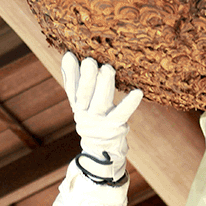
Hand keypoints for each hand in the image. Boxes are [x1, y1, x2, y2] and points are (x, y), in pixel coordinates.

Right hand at [61, 52, 142, 184]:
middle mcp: (85, 114)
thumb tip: (68, 55)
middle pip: (84, 94)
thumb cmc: (93, 118)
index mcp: (77, 105)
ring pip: (100, 101)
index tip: (71, 56)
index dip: (70, 72)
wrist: (101, 151)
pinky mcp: (114, 127)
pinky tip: (137, 92)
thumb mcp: (81, 102)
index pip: (72, 87)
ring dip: (104, 85)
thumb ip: (74, 80)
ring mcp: (99, 122)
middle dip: (86, 78)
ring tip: (107, 69)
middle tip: (90, 61)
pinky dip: (129, 103)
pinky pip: (122, 113)